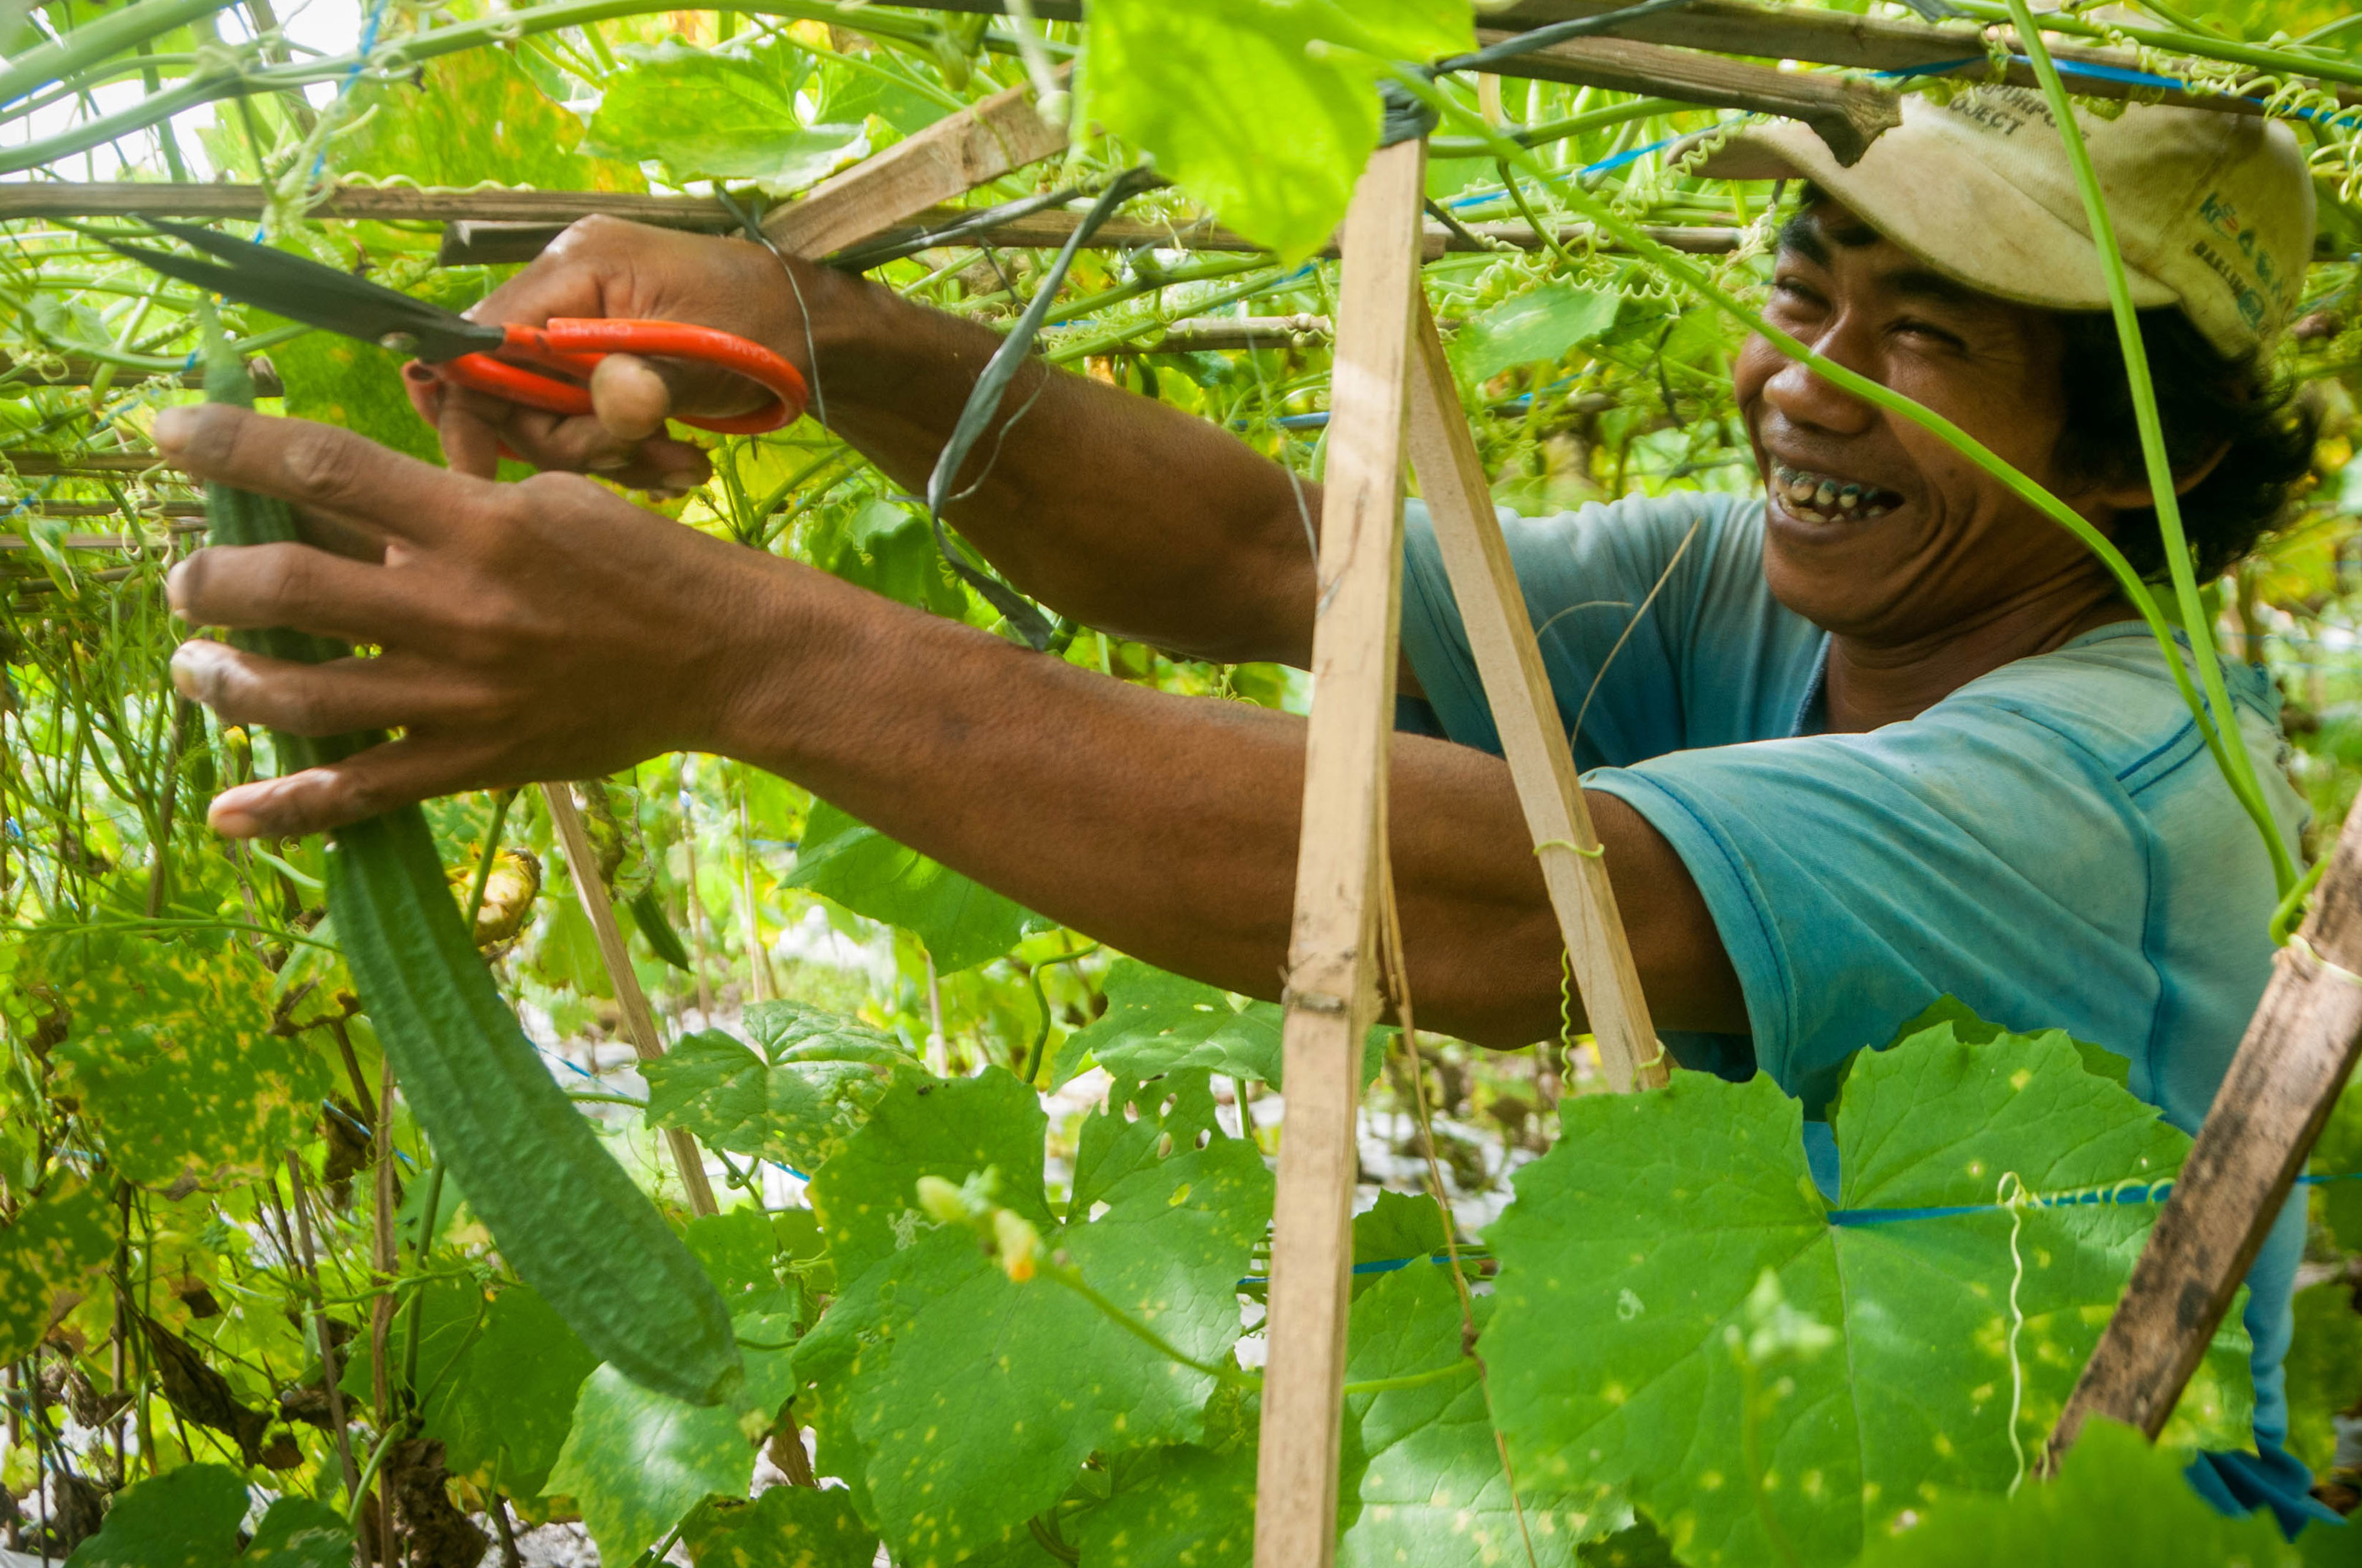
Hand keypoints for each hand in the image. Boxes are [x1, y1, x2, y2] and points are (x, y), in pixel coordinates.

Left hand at [158, 402, 790, 836]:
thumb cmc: (639, 564)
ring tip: (197, 669)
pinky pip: (364, 791)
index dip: (227, 445)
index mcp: (476, 522)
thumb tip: (345, 484)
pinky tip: (229, 814)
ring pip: (304, 696)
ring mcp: (464, 694)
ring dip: (226, 682)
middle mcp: (458, 607)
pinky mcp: (477, 759)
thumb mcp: (547, 499)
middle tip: (188, 583)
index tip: (162, 435)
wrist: (724, 657)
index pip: (323, 466)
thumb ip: (445, 494)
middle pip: (287, 586)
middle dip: (209, 582)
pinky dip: (288, 809)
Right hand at [421, 215, 817, 490]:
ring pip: (547, 416)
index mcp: (577, 266)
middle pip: (509, 390)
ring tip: (681, 463)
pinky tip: (674, 459)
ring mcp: (579, 324)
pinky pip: (579, 418)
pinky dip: (622, 451)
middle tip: (647, 458)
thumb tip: (610, 408)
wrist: (811, 330)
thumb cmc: (765, 329)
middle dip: (574, 443)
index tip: (480, 474)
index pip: (480, 340)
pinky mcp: (599, 358)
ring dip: (610, 455)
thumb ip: (651, 384)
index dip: (471, 409)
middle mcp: (564, 288)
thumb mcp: (710, 358)